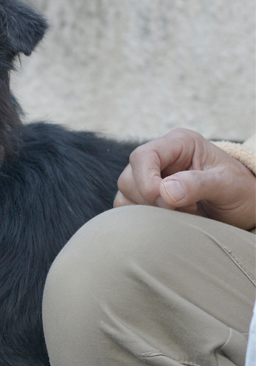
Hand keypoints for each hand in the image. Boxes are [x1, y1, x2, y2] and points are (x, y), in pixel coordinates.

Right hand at [114, 128, 255, 229]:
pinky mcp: (145, 200)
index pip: (143, 157)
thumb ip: (197, 185)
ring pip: (124, 196)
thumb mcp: (226, 184)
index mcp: (178, 144)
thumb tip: (165, 192)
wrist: (242, 207)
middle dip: (151, 200)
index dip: (147, 181)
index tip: (166, 202)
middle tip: (185, 209)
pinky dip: (143, 221)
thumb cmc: (239, 191)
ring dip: (148, 212)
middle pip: (129, 178)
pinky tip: (169, 221)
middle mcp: (160, 159)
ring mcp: (149, 180)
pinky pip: (127, 211)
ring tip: (181, 214)